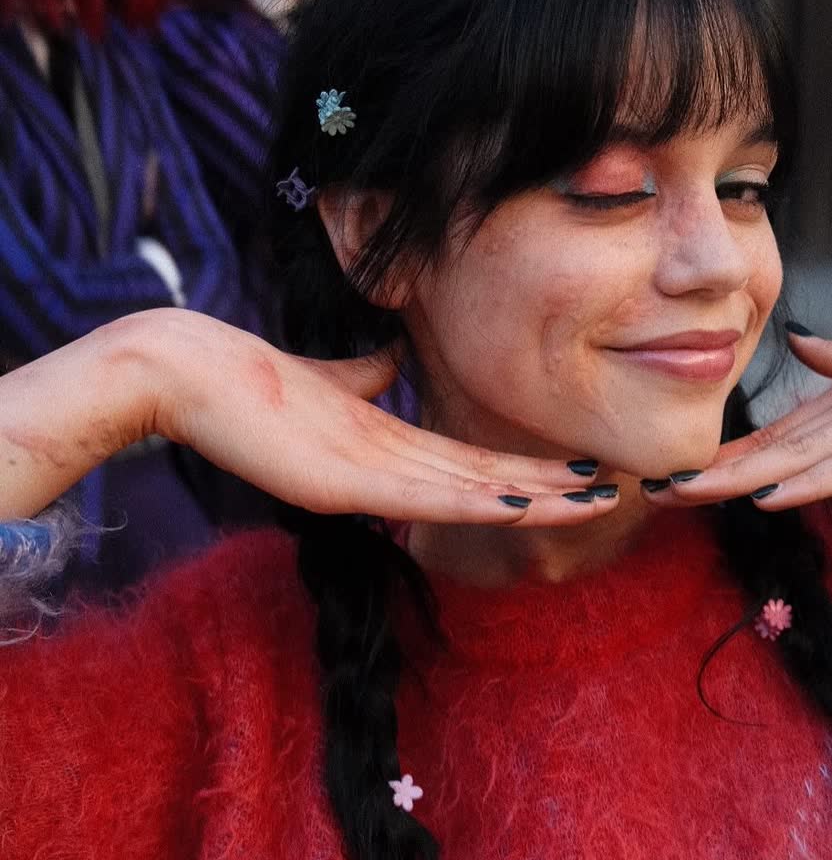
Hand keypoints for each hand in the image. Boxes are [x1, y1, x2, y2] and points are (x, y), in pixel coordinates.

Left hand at [0, 310, 615, 525]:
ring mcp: (368, 478)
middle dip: (554, 491)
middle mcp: (388, 470)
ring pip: (469, 494)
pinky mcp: (343, 481)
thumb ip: (366, 377)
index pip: (474, 461)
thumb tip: (394, 358)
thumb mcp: (325, 377)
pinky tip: (522, 502)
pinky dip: (477, 499)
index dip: (531, 468)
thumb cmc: (248, 378)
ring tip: (596, 499)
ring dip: (535, 501)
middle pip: (488, 483)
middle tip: (620, 493)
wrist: (183, 377)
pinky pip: (426, 493)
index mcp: (388, 447)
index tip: (583, 466)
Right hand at [645, 240, 831, 510]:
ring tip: (691, 496)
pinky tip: (774, 497)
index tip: (673, 469)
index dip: (725, 454)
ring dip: (745, 485)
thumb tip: (799, 344)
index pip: (776, 436)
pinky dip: (816, 480)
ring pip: (804, 463)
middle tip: (658, 496)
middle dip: (716, 479)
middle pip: (777, 457)